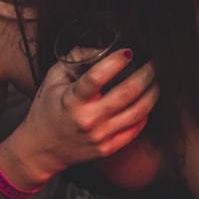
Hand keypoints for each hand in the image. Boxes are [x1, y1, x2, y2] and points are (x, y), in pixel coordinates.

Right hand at [3, 48, 159, 186]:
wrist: (40, 149)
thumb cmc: (47, 109)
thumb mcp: (53, 79)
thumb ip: (74, 59)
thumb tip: (101, 48)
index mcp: (71, 100)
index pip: (96, 78)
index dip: (115, 62)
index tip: (127, 52)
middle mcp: (88, 120)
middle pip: (127, 93)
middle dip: (146, 74)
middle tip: (154, 64)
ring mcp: (100, 136)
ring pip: (138, 112)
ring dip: (153, 93)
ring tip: (157, 81)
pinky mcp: (108, 148)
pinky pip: (135, 129)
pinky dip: (145, 114)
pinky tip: (147, 102)